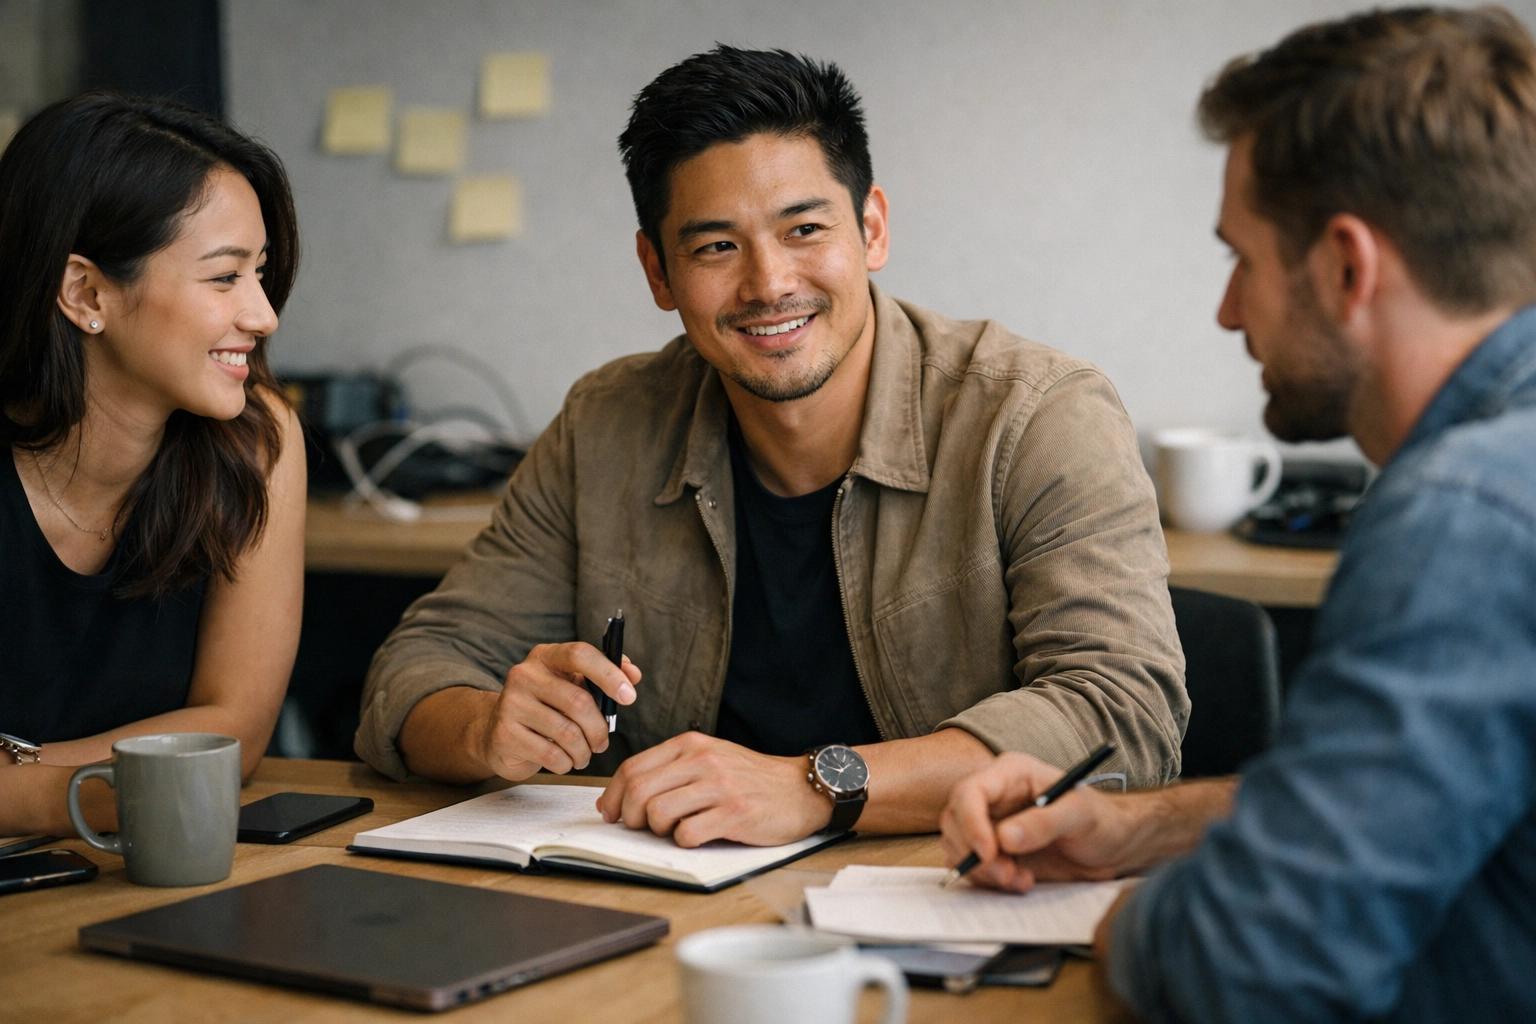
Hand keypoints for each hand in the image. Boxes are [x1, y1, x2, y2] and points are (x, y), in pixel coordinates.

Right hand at [471, 642, 640, 779]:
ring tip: (583, 755)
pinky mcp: (504, 734)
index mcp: (545, 656)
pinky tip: (563, 761)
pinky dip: (566, 764)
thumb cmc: (546, 708)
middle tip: (602, 743)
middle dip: (598, 729)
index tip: (629, 697)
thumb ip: (604, 676)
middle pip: (578, 701)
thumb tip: (634, 674)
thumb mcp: (572, 686)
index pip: (580, 655)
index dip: (609, 674)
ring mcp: (510, 703)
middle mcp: (524, 674)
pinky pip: (551, 755)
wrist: (499, 734)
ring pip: (567, 733)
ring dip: (584, 751)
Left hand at [597, 733, 830, 846]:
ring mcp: (719, 786)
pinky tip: (698, 836)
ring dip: (658, 830)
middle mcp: (703, 760)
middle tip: (641, 827)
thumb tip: (624, 795)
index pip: (633, 767)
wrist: (800, 789)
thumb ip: (672, 770)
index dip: (612, 795)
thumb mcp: (710, 758)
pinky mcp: (734, 813)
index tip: (610, 812)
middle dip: (630, 816)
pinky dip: (685, 842)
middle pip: (639, 791)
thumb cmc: (751, 778)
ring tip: (674, 830)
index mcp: (691, 744)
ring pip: (658, 813)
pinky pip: (688, 834)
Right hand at [938, 751, 1137, 891]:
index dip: (971, 823)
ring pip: (958, 846)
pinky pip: (973, 867)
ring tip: (1019, 878)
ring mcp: (991, 824)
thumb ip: (1044, 822)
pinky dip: (989, 880)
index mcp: (1010, 774)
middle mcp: (994, 797)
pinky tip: (1021, 881)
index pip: (970, 792)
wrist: (1114, 847)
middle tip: (1006, 873)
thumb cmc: (1102, 820)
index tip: (989, 853)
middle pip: (954, 820)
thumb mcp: (1081, 816)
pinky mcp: (995, 852)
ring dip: (982, 870)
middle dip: (974, 852)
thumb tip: (1004, 838)